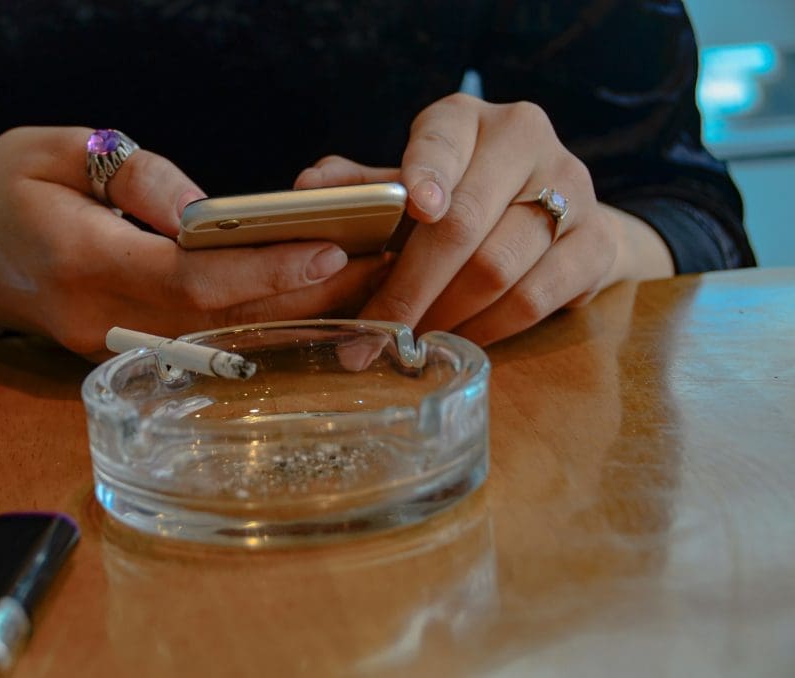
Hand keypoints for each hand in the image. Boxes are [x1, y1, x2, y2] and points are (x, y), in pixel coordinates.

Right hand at [0, 127, 385, 355]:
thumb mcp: (49, 151)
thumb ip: (131, 180)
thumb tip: (205, 211)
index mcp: (80, 261)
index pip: (187, 277)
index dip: (262, 270)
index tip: (329, 250)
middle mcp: (101, 320)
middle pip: (219, 319)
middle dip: (303, 298)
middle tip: (381, 269)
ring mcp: (112, 346)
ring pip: (217, 337)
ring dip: (293, 316)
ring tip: (366, 285)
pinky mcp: (123, 351)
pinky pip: (200, 340)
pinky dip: (257, 321)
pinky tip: (309, 302)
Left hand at [295, 93, 672, 344]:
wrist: (557, 210)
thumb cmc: (464, 195)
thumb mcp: (412, 181)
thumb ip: (365, 186)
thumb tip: (307, 190)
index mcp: (469, 119)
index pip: (442, 139)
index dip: (426, 173)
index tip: (417, 210)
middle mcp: (526, 141)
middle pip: (463, 223)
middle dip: (410, 286)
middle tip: (374, 331)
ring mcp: (572, 190)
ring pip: (498, 268)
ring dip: (445, 315)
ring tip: (409, 340)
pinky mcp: (596, 243)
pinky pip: (534, 300)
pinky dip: (487, 329)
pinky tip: (458, 338)